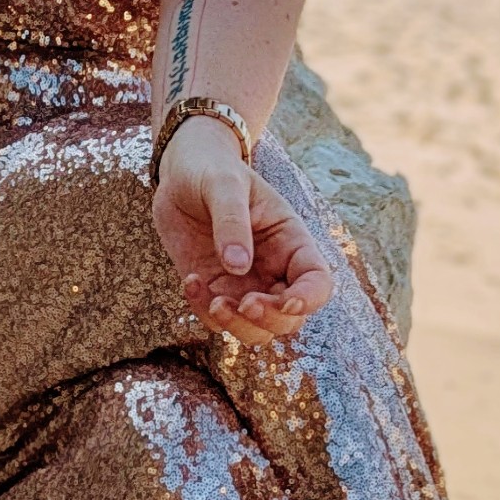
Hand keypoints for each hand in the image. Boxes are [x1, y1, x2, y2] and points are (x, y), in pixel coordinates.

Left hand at [151, 126, 335, 344]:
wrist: (181, 173)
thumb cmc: (212, 170)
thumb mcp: (224, 185)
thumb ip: (232, 221)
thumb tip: (237, 266)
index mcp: (291, 242)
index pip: (317, 282)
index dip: (310, 299)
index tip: (288, 302)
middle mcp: (274, 270)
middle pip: (290, 318)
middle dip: (270, 319)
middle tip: (243, 302)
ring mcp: (244, 284)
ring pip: (257, 330)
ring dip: (239, 327)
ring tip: (213, 302)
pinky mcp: (214, 290)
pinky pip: (216, 319)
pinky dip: (202, 312)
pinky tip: (190, 281)